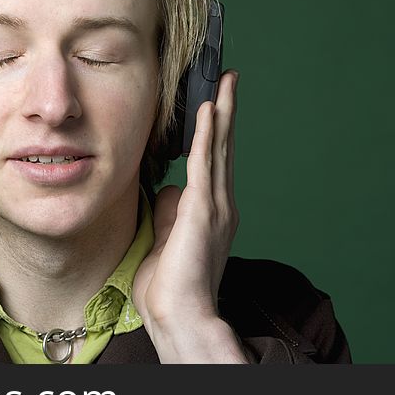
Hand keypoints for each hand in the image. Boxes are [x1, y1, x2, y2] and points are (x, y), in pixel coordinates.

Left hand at [133, 70, 245, 361]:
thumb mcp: (166, 237)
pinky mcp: (203, 210)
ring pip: (220, 148)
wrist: (179, 315)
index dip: (217, 130)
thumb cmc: (169, 285)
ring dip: (221, 112)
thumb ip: (170, 210)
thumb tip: (169, 187)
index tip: (215, 103)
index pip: (216, 161)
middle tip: (228, 79)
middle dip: (226, 110)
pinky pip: (206, 163)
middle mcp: (221, 205)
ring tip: (224, 82)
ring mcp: (216, 207)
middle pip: (224, 147)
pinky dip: (208, 135)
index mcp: (212, 212)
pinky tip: (208, 110)